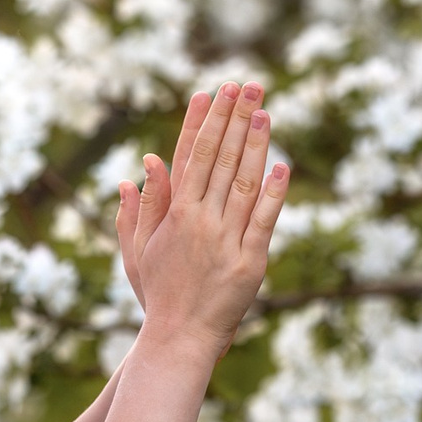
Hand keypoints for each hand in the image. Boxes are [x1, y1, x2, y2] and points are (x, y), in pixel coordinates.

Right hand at [125, 81, 287, 352]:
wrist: (179, 338)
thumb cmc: (159, 291)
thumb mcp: (139, 248)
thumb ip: (143, 206)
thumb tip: (144, 164)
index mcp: (174, 215)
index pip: (189, 156)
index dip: (201, 121)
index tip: (210, 91)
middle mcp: (200, 222)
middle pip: (219, 159)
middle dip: (233, 118)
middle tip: (247, 84)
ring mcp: (226, 241)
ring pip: (244, 182)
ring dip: (254, 144)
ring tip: (264, 109)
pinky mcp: (250, 263)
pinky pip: (265, 221)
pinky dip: (274, 193)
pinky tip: (282, 164)